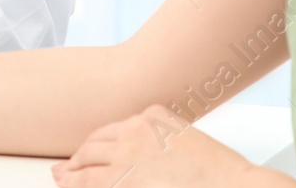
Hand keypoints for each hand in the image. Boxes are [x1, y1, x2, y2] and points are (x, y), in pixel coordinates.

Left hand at [51, 106, 260, 185]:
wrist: (235, 186)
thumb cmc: (219, 174)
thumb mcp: (186, 144)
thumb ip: (160, 146)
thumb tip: (145, 165)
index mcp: (154, 115)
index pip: (113, 129)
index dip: (97, 144)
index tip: (88, 153)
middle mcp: (136, 128)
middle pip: (96, 142)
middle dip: (79, 157)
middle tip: (65, 169)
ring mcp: (128, 152)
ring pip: (87, 161)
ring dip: (71, 172)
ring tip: (60, 178)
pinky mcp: (124, 178)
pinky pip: (90, 182)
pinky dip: (75, 184)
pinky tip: (67, 185)